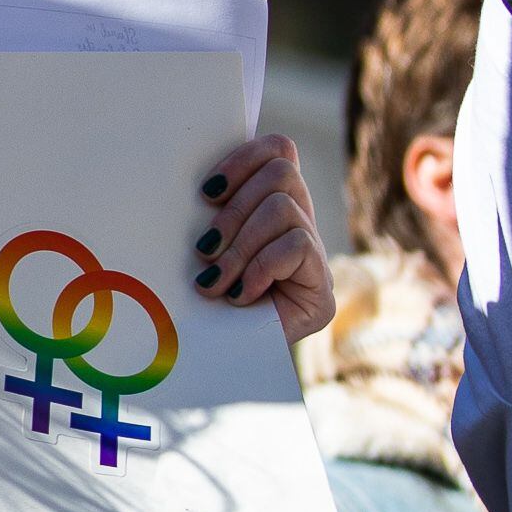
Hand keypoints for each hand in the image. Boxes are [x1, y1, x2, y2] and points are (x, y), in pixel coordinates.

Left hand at [191, 133, 332, 346]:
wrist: (222, 361)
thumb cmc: (203, 300)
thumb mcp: (203, 246)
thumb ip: (210, 213)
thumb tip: (189, 184)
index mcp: (272, 204)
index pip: (279, 149)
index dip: (244, 158)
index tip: (207, 192)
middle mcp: (300, 223)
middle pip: (281, 172)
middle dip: (235, 210)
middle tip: (205, 249)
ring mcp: (316, 255)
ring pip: (284, 209)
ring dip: (241, 245)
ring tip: (215, 279)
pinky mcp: (323, 288)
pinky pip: (297, 246)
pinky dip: (259, 268)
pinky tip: (240, 294)